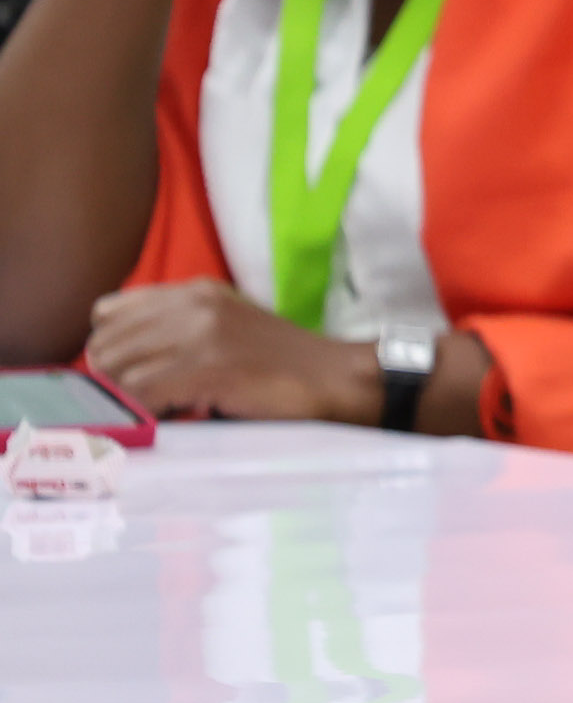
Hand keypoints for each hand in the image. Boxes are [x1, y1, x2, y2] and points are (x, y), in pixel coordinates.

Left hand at [86, 280, 377, 420]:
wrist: (335, 379)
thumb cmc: (281, 363)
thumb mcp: (225, 325)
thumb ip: (176, 326)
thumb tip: (116, 357)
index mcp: (194, 291)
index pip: (108, 311)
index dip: (114, 345)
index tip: (137, 368)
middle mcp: (192, 305)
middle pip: (107, 344)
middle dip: (119, 376)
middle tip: (152, 395)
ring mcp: (200, 335)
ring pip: (120, 372)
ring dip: (137, 397)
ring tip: (170, 404)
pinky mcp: (208, 369)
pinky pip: (144, 394)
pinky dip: (153, 411)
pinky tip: (182, 412)